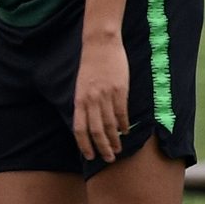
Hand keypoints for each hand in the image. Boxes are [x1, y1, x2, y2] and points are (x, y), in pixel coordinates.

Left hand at [71, 27, 132, 162]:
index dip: (84, 144)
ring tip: (119, 149)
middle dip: (102, 147)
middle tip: (108, 159)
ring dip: (115, 139)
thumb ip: (85, 103)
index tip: (90, 156)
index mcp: (78, 99)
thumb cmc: (91, 65)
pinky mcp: (120, 90)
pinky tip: (126, 131)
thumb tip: (89, 121)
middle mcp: (91, 100)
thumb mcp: (82, 85)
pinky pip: (122, 112)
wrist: (100, 44)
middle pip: (96, 130)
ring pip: (110, 124)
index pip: (79, 129)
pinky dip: (124, 124)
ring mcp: (106, 95)